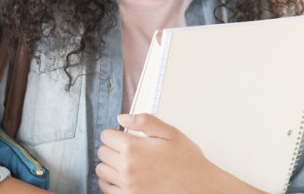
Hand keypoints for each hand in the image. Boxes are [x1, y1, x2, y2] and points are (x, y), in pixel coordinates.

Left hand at [96, 113, 264, 193]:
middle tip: (127, 151)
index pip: (105, 136)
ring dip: (109, 166)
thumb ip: (145, 121)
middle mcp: (126, 168)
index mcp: (133, 148)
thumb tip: (121, 118)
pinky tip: (123, 178)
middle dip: (112, 148)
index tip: (124, 138)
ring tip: (125, 164)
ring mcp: (127, 186)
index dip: (115, 134)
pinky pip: (105, 189)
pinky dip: (110, 183)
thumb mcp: (171, 134)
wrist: (202, 189)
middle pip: (101, 152)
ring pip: (101, 170)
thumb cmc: (188, 162)